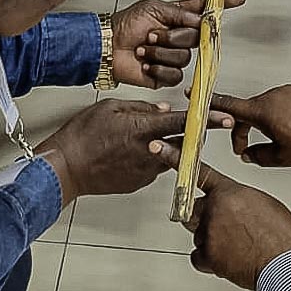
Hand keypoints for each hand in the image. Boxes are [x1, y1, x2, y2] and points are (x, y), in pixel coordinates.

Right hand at [39, 99, 235, 201]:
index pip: (185, 123)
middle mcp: (149, 152)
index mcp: (144, 129)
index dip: (208, 120)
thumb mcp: (110, 108)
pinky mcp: (138, 183)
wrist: (65, 169)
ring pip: (168, 155)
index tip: (226, 119)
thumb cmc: (82, 136)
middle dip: (192, 135)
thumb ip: (141, 107)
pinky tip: (129, 154)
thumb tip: (163, 109)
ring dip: (167, 147)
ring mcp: (145, 171)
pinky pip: (153, 167)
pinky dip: (150, 158)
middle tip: (195, 128)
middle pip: (183, 143)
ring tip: (142, 140)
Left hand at [113, 0, 244, 85]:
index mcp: (178, 17)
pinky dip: (157, 68)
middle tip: (152, 34)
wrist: (107, 47)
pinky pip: (174, 75)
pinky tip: (146, 63)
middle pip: (196, 37)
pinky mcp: (165, 75)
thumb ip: (181, 13)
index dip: (223, 4)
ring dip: (160, 52)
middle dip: (172, 37)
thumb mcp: (153, 8)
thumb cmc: (124, 24)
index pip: (206, 10)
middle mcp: (178, 36)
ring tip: (144, 49)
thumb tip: (200, 20)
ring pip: (184, 57)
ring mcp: (173, 56)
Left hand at [152, 151, 290, 289]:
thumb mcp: (263, 202)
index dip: (175, 158)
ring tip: (238, 246)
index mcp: (229, 192)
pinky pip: (198, 257)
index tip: (158, 148)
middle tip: (226, 227)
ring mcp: (209, 233)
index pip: (197, 171)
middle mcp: (215, 209)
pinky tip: (230, 259)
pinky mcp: (208, 256)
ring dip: (212, 240)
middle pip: (193, 209)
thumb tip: (231, 205)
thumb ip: (238, 198)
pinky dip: (210, 261)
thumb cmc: (281, 235)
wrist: (286, 265)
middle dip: (204, 217)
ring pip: (198, 234)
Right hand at [212, 84, 290, 166]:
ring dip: (261, 126)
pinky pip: (279, 106)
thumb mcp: (285, 157)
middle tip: (243, 149)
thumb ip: (261, 156)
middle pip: (245, 112)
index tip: (192, 94)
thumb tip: (249, 155)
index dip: (207, 102)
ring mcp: (285, 92)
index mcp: (263, 110)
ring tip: (277, 144)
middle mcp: (271, 96)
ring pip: (264, 111)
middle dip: (240, 130)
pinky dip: (277, 119)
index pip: (228, 105)